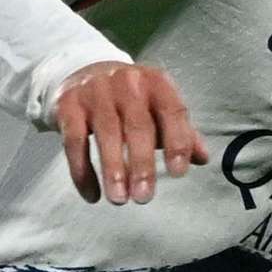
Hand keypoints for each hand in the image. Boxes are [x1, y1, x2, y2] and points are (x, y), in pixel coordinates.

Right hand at [55, 63, 204, 203]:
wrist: (84, 71)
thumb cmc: (133, 100)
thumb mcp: (159, 109)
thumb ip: (182, 132)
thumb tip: (203, 159)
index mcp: (157, 82)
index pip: (172, 112)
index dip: (177, 142)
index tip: (178, 174)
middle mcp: (127, 82)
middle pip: (138, 126)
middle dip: (142, 164)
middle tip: (144, 197)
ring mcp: (95, 91)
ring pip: (106, 134)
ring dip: (113, 170)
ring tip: (119, 200)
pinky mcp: (68, 104)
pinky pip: (74, 141)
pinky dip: (82, 170)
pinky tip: (92, 194)